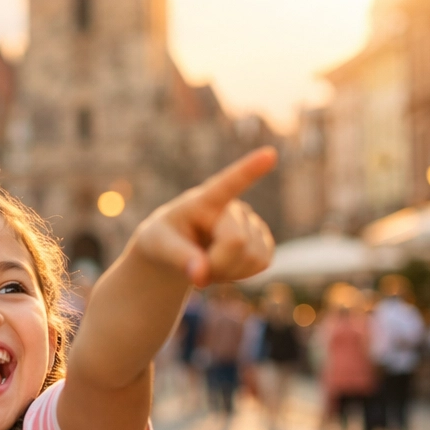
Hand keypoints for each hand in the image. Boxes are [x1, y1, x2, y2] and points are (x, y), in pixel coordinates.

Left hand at [129, 147, 276, 287]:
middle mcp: (233, 207)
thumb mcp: (160, 246)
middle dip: (217, 263)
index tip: (269, 154)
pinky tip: (224, 267)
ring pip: (253, 257)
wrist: (175, 251)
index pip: (228, 183)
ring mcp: (253, 224)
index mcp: (204, 200)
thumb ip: (179, 258)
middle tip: (196, 267)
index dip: (250, 170)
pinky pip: (262, 264)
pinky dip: (241, 275)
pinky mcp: (264, 243)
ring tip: (208, 263)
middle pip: (237, 242)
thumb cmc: (164, 240)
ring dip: (228, 271)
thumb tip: (200, 275)